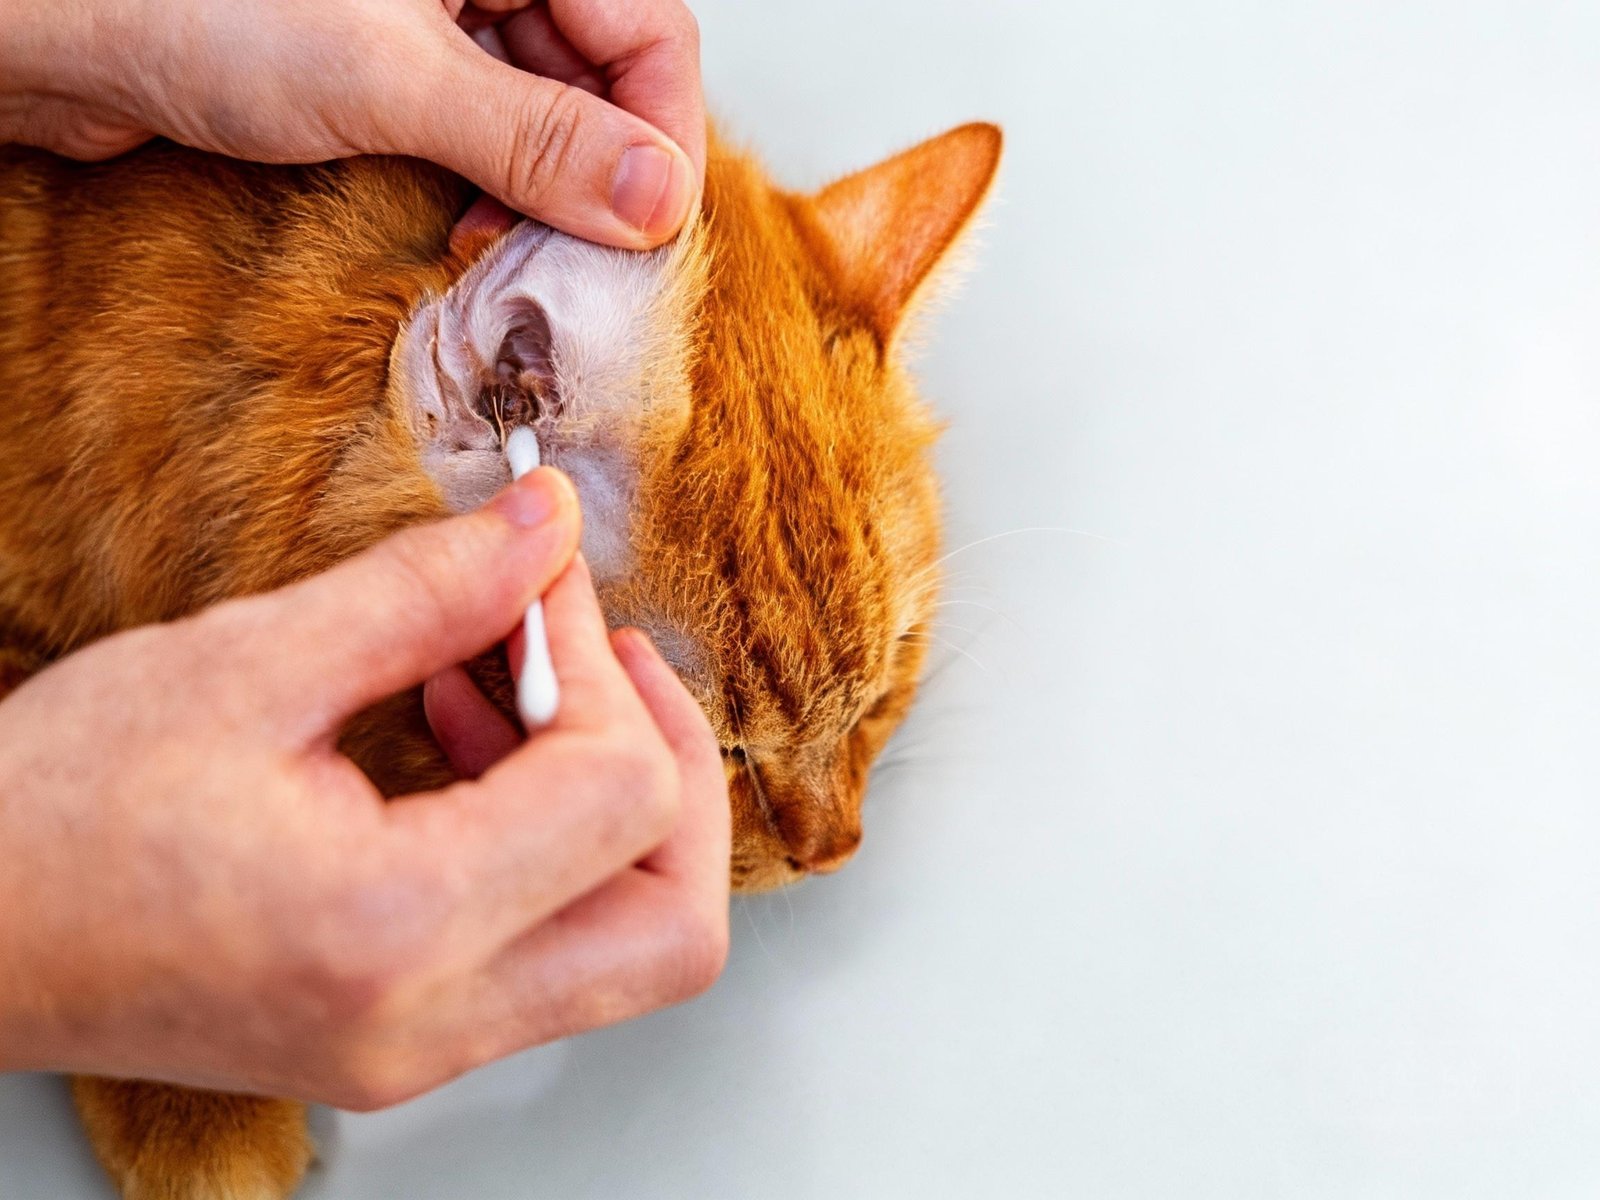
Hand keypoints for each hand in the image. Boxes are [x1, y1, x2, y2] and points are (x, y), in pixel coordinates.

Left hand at [0, 0, 702, 247]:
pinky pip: (486, 124)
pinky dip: (492, 185)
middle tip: (579, 260)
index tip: (651, 229)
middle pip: (602, 72)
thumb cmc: (198, 4)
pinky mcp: (397, 59)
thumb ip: (537, 139)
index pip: (649, 29)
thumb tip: (658, 199)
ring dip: (543, 191)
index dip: (662, 134)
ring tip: (509, 251)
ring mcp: (442, 9)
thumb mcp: (394, 78)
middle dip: (598, 174)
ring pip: (548, 107)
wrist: (66, 28)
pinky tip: (472, 228)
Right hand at [0, 469, 729, 1109]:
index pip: (621, 797)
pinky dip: (551, 842)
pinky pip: (551, 949)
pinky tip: (463, 746)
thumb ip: (426, 592)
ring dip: (611, 802)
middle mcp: (430, 1024)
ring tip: (503, 690)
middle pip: (676, 924)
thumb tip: (546, 524)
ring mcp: (423, 1051)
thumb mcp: (246, 666)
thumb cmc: (54, 816)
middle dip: (671, 769)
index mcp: (394, 930)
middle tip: (601, 663)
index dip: (599, 664)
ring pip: (629, 945)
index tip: (538, 586)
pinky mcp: (405, 1040)